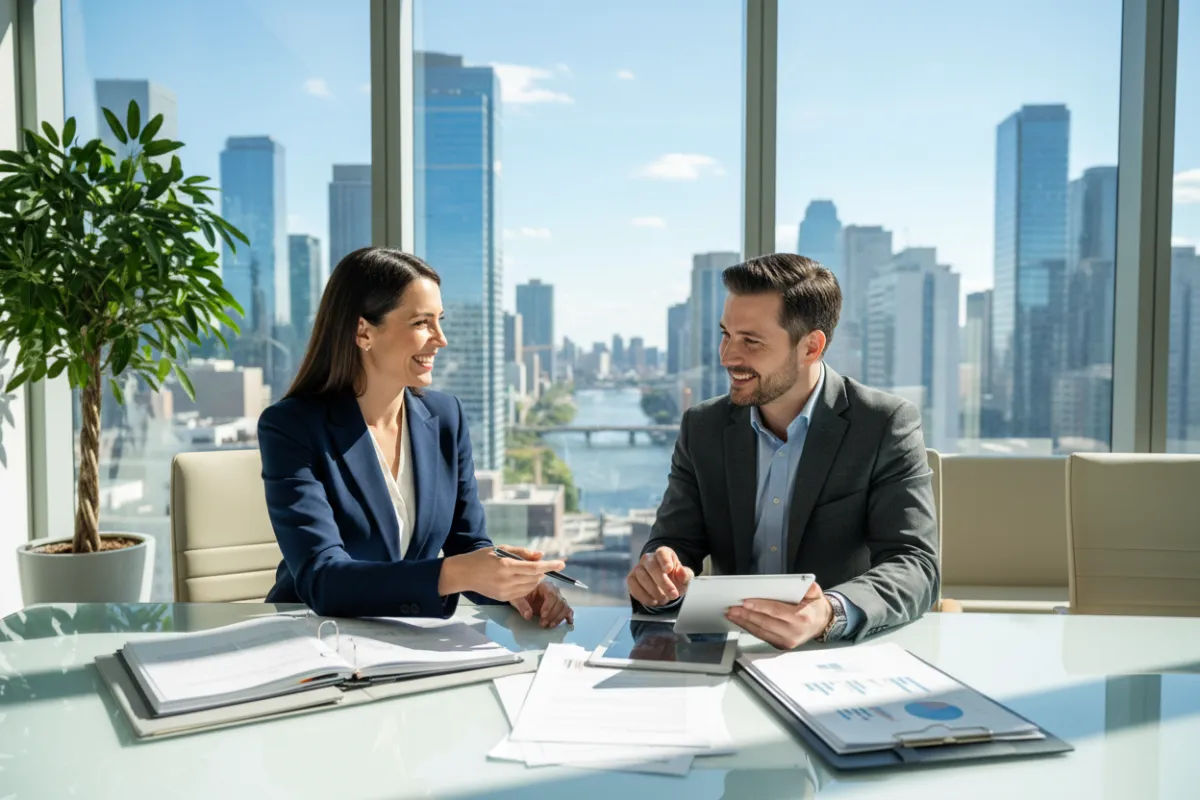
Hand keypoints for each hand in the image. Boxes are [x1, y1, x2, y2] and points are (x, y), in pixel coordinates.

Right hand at [438, 544, 566, 601]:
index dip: (550, 565)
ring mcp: (505, 591)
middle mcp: (506, 580)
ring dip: (536, 579)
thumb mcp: (502, 548)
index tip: (562, 563)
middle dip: (543, 571)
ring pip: (531, 587)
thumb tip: (542, 555)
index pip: (534, 568)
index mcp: (506, 565)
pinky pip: (523, 593)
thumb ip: (523, 552)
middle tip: (543, 564)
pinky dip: (528, 586)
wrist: (464, 574)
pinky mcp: (503, 598)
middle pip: (535, 578)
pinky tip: (524, 579)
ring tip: (531, 570)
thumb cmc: (483, 557)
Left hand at [510, 581, 573, 627]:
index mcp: (544, 586)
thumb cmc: (521, 594)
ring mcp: (558, 598)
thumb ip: (522, 605)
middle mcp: (554, 591)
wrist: (523, 597)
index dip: (549, 606)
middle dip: (552, 614)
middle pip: (559, 602)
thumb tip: (528, 615)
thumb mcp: (517, 598)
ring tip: (550, 626)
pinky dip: (568, 617)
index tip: (543, 615)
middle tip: (542, 624)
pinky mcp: (560, 606)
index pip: (551, 594)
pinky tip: (568, 623)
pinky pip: (568, 610)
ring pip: (564, 607)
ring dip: (559, 618)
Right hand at [626, 546, 693, 606]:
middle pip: (652, 566)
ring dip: (654, 591)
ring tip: (664, 599)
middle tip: (673, 594)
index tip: (669, 569)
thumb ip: (685, 574)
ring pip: (642, 577)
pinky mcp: (631, 579)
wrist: (664, 587)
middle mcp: (648, 558)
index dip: (664, 560)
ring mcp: (638, 568)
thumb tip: (681, 573)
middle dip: (663, 582)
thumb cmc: (675, 579)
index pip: (662, 553)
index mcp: (663, 554)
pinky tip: (654, 601)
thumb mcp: (685, 578)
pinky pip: (633, 587)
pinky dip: (644, 596)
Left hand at [725, 582, 832, 649]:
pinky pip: (762, 636)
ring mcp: (787, 641)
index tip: (745, 602)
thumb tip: (798, 583)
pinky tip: (741, 622)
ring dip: (744, 623)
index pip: (776, 611)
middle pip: (765, 623)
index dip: (759, 607)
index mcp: (802, 617)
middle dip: (746, 615)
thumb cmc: (815, 606)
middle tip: (732, 609)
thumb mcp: (815, 593)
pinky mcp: (781, 645)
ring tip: (732, 615)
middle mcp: (794, 632)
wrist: (821, 624)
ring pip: (761, 632)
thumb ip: (808, 588)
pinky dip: (750, 628)